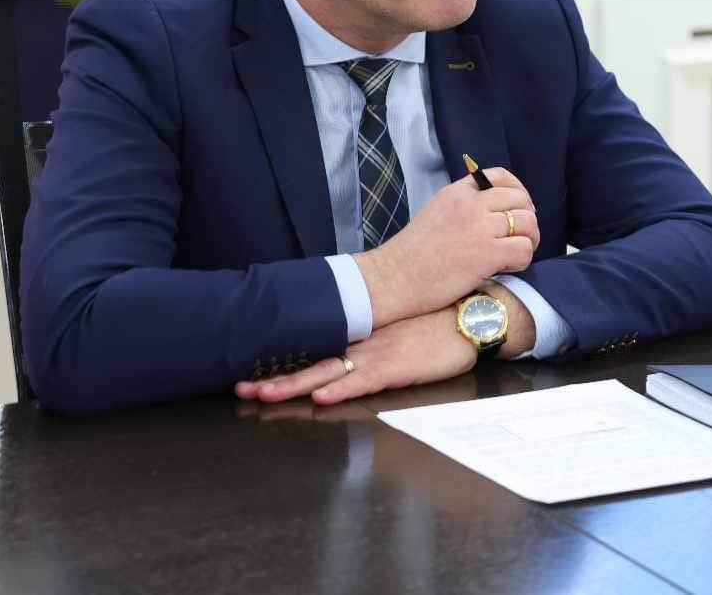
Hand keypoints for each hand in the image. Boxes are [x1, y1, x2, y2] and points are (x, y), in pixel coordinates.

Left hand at [235, 305, 477, 405]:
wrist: (471, 316)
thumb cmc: (436, 324)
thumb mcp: (397, 329)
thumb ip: (371, 341)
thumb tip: (346, 354)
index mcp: (361, 335)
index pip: (314, 350)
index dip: (281, 361)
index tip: (250, 370)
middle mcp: (362, 343)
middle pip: (311, 362)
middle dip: (274, 377)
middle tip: (240, 387)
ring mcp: (378, 355)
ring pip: (328, 372)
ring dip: (294, 384)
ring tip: (264, 393)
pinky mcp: (398, 368)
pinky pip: (364, 380)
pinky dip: (341, 388)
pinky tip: (322, 395)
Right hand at [354, 167, 540, 326]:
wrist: (391, 279)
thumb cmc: (410, 256)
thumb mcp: (436, 214)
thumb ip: (463, 208)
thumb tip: (493, 214)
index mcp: (457, 193)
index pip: (501, 176)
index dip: (519, 191)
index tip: (518, 209)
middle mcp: (470, 205)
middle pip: (520, 200)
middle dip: (527, 219)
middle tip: (521, 238)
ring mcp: (479, 228)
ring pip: (527, 223)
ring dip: (528, 240)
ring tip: (515, 255)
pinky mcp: (486, 254)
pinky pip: (523, 249)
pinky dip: (522, 260)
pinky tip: (508, 268)